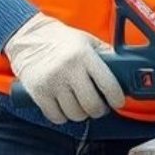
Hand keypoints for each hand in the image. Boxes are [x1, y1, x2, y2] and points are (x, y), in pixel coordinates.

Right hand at [4, 13, 125, 123]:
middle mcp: (69, 69)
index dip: (117, 98)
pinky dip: (63, 116)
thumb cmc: (62, 40)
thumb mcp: (87, 41)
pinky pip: (56, 117)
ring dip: (81, 114)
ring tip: (81, 105)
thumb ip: (105, 55)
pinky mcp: (38, 92)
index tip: (118, 101)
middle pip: (91, 105)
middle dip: (99, 110)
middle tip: (99, 106)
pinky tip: (65, 107)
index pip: (108, 84)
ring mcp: (52, 82)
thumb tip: (126, 70)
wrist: (29, 37)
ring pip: (75, 114)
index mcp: (84, 55)